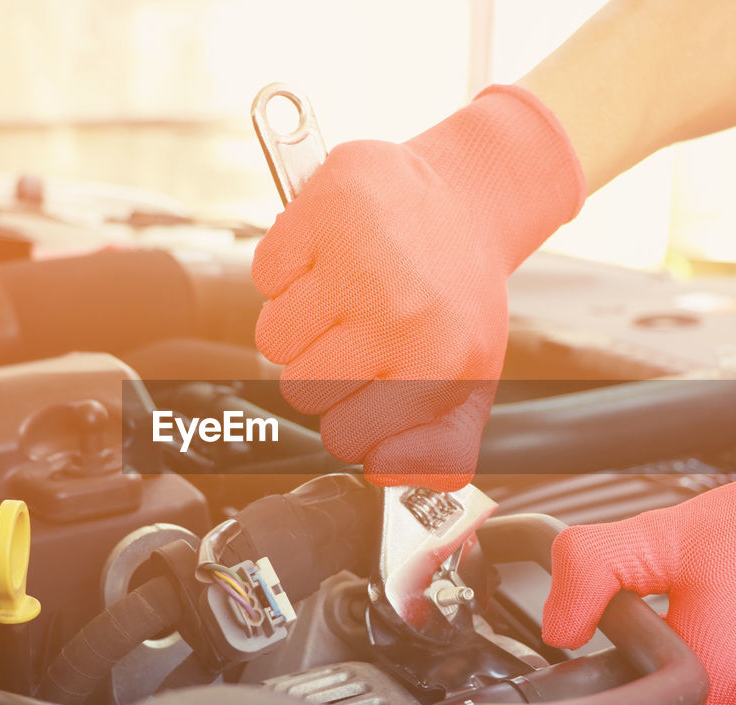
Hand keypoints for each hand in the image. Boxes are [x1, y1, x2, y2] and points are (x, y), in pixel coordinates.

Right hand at [252, 85, 584, 490]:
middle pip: (298, 390)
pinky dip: (285, 272)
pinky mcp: (322, 210)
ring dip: (298, 324)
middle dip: (320, 370)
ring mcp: (356, 257)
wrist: (469, 200)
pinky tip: (327, 260)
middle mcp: (397, 310)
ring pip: (272, 339)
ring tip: (341, 298)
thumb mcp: (472, 380)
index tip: (368, 390)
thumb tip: (382, 473)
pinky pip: (263, 275)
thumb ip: (440, 450)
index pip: (343, 437)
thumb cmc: (459, 294)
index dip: (349, 419)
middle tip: (356, 337)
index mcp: (436, 361)